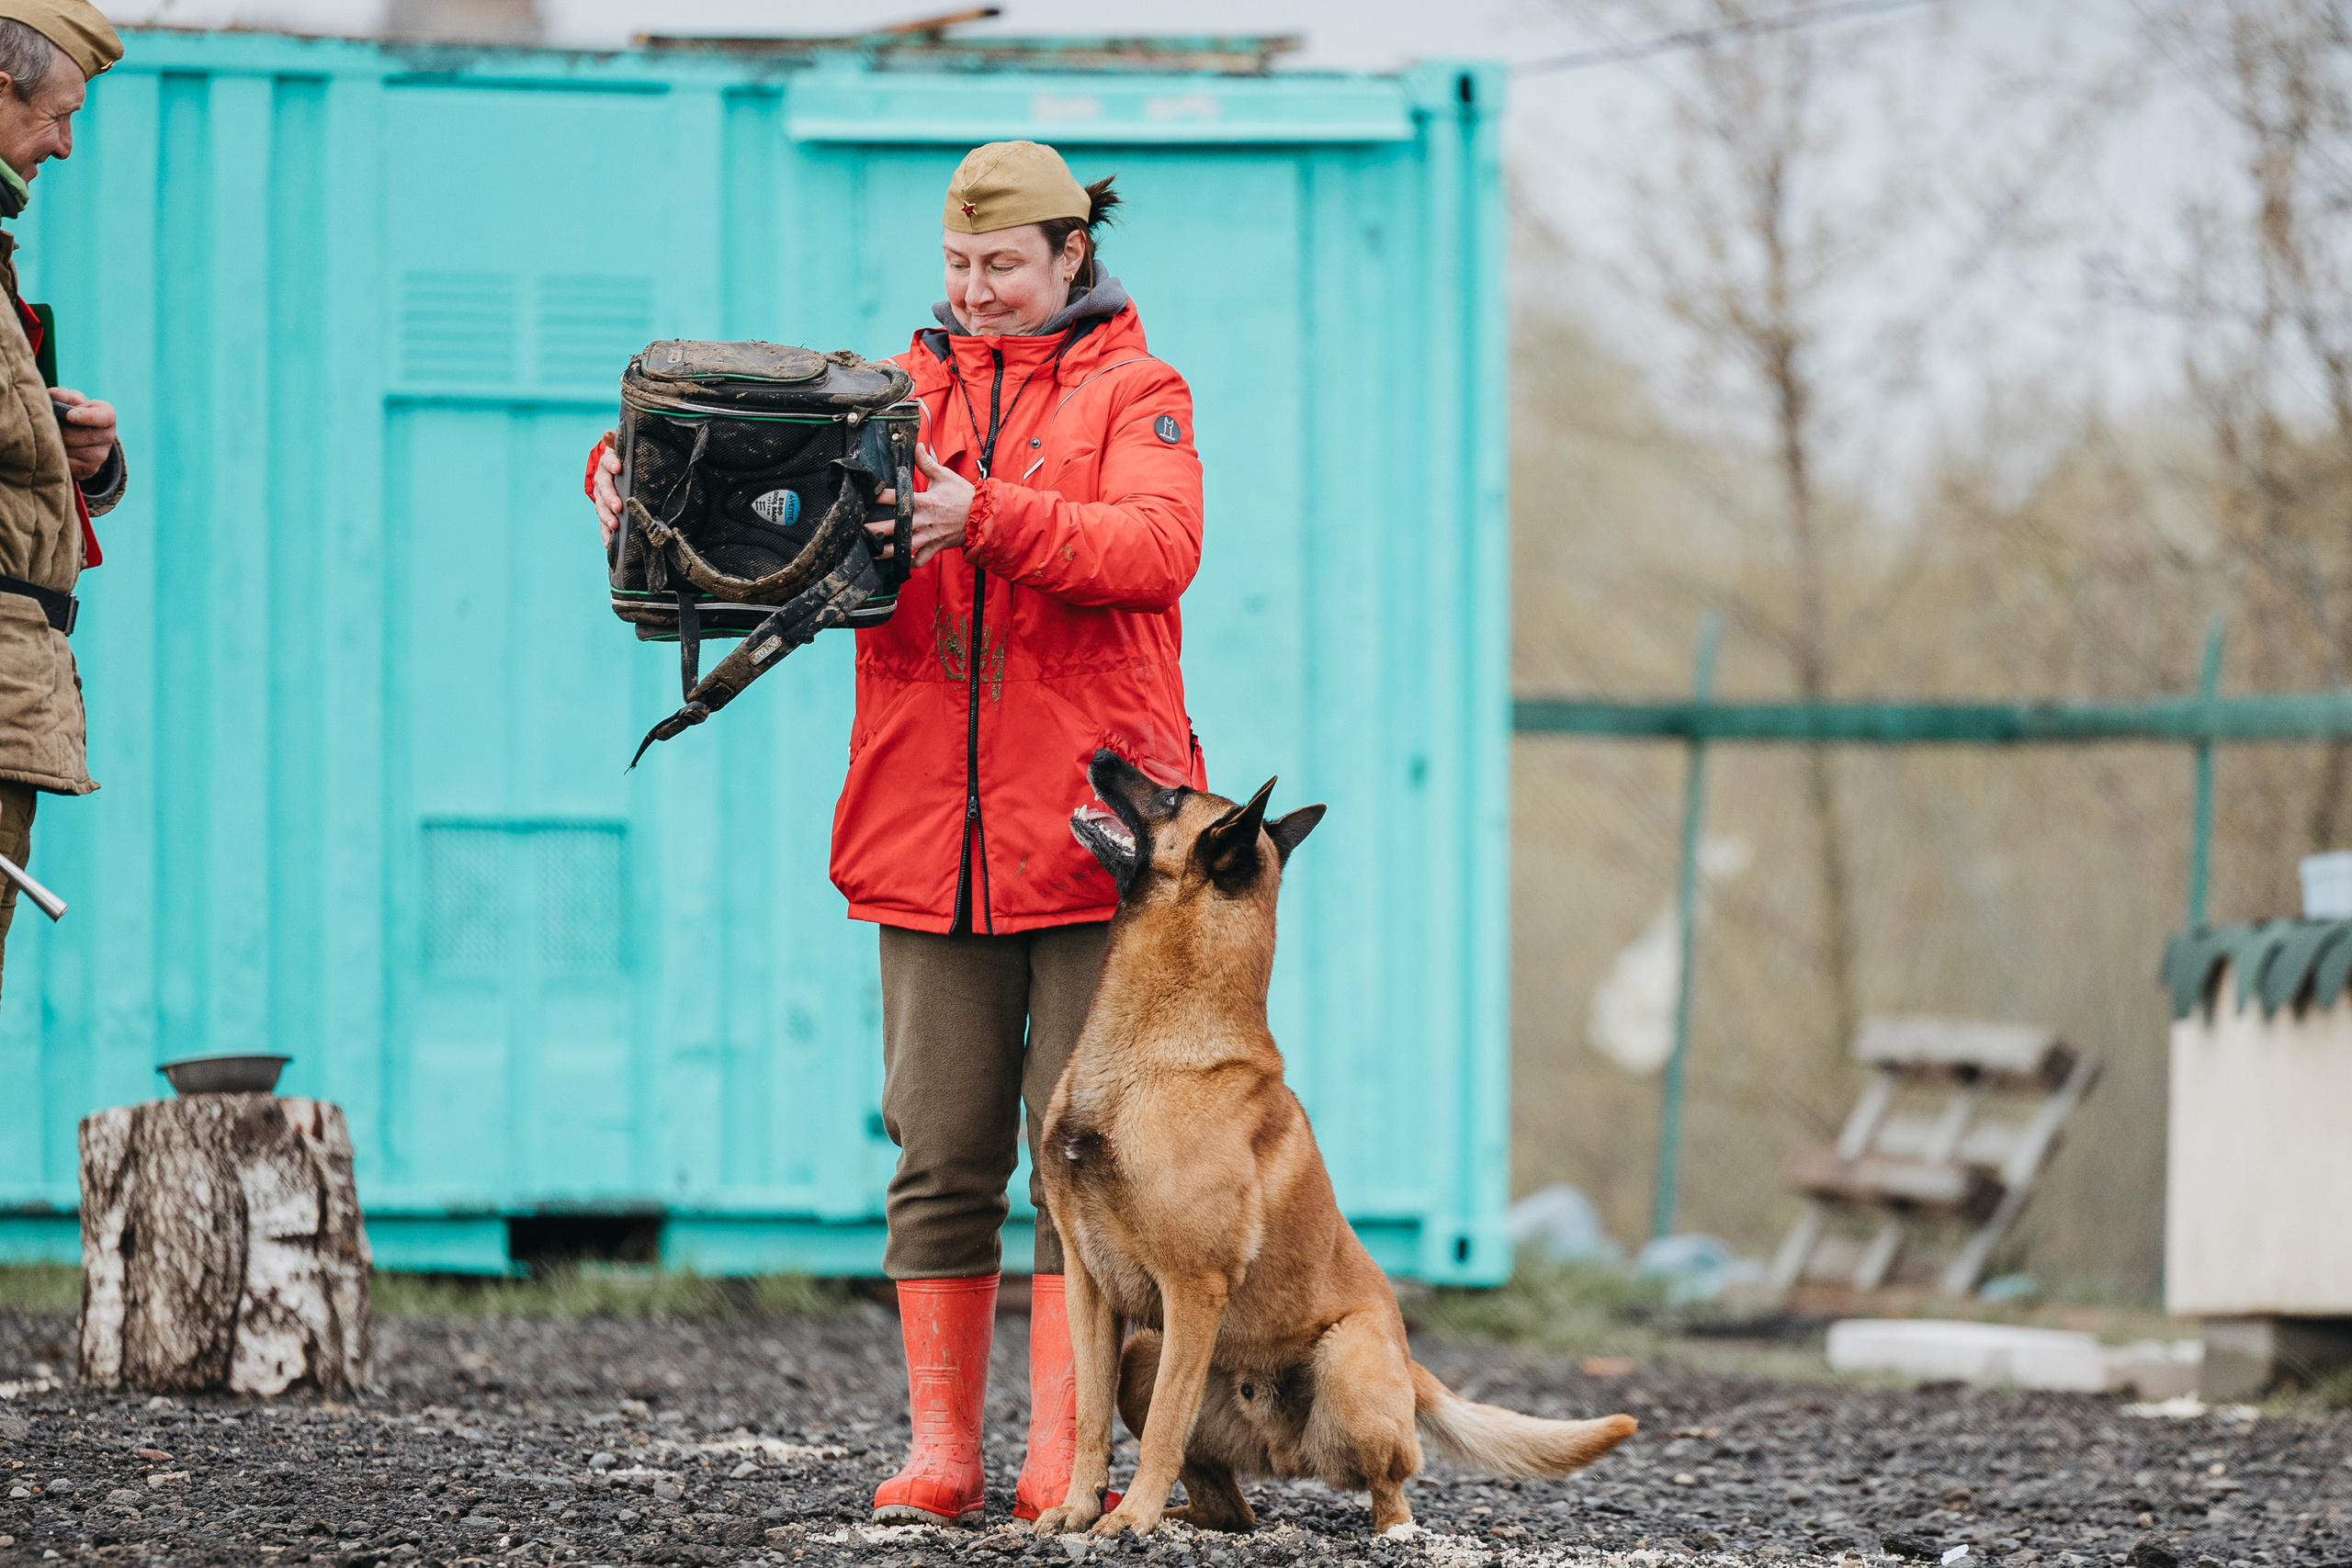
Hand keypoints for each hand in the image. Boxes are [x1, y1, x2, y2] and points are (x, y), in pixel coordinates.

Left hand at [50, 388, 115, 483]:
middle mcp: (108, 438)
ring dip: (53, 441)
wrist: (86, 439)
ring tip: (51, 435)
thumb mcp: (73, 401)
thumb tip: (54, 395)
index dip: (86, 417)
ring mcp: (99, 456)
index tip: (69, 415)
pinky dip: (55, 455)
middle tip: (47, 423)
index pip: (102, 418)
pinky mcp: (88, 470)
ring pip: (66, 449)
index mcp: (107, 417)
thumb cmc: (75, 413)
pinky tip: (54, 448)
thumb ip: (64, 396)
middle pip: (73, 435)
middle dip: (57, 429)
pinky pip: (65, 463)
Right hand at [591, 431, 621, 544]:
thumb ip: (617, 442)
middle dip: (610, 498)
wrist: (614, 470)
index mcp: (607, 465)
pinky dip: (605, 533)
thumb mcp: (621, 450)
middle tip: (618, 506)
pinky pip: (603, 523)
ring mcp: (601, 498)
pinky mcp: (604, 511)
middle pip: (604, 489)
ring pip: (601, 507)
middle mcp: (601, 481)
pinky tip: (609, 543)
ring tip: (614, 526)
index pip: (608, 462)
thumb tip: (608, 432)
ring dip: (606, 517)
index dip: (612, 464)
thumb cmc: (623, 460)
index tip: (619, 467)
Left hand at [869, 446, 974, 568]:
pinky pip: (920, 560)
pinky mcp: (935, 547)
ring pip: (904, 547)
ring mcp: (928, 536)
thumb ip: (927, 463)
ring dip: (887, 551)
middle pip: (895, 526)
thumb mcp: (945, 476)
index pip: (896, 497)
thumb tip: (916, 445)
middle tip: (860, 531)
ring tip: (872, 552)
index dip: (879, 496)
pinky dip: (910, 563)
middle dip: (876, 529)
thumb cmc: (964, 496)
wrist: (983, 516)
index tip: (865, 496)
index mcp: (924, 501)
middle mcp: (923, 521)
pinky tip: (898, 563)